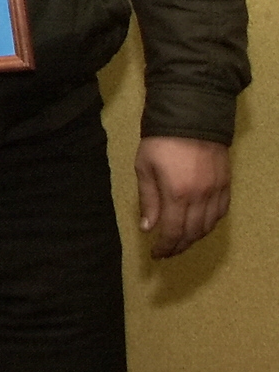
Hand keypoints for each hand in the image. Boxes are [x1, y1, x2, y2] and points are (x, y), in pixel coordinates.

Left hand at [136, 136, 230, 258]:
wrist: (191, 116)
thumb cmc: (160, 141)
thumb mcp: (144, 167)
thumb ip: (148, 199)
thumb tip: (148, 228)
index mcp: (177, 194)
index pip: (174, 232)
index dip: (165, 247)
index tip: (156, 254)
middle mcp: (201, 197)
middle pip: (193, 233)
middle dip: (179, 246)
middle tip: (167, 252)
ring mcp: (216, 191)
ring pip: (209, 226)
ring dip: (194, 237)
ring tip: (180, 241)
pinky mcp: (226, 184)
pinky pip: (221, 212)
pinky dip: (209, 224)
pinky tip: (199, 224)